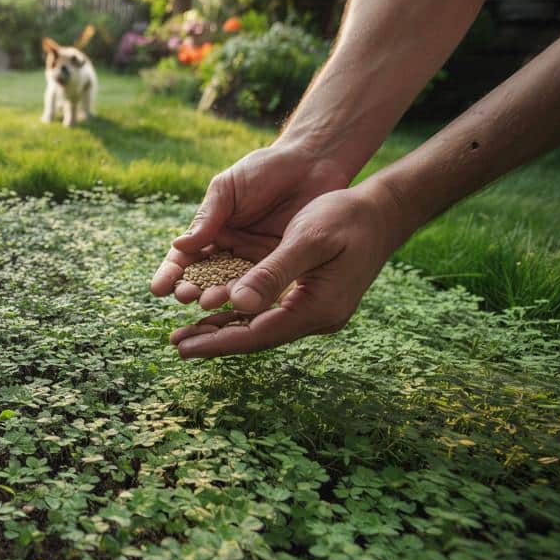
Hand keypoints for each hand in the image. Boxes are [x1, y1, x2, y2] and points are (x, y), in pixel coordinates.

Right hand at [150, 144, 352, 308]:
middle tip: (186, 297)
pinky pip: (264, 286)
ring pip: (232, 285)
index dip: (171, 274)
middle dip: (192, 289)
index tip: (159, 288)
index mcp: (211, 232)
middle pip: (205, 278)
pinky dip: (251, 297)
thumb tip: (178, 246)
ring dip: (218, 296)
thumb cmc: (265, 169)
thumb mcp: (228, 188)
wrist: (311, 164)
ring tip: (209, 302)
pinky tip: (241, 304)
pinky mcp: (282, 267)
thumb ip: (208, 217)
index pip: (185, 258)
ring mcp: (255, 262)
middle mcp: (230, 252)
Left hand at [167, 186, 403, 357]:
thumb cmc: (347, 217)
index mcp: (318, 308)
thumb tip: (238, 304)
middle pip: (257, 336)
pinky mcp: (312, 299)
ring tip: (187, 335)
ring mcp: (316, 310)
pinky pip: (271, 313)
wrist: (383, 211)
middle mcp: (318, 317)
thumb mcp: (307, 238)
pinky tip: (216, 314)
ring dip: (225, 329)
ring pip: (261, 326)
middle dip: (215, 340)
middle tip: (176, 345)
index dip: (218, 342)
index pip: (258, 334)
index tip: (183, 348)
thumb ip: (273, 272)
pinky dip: (242, 314)